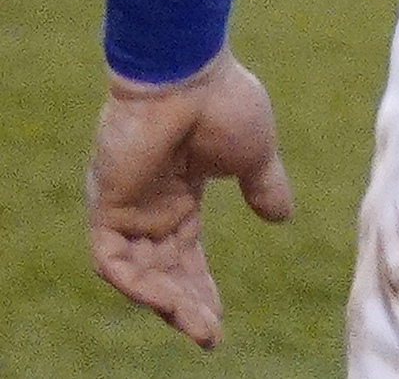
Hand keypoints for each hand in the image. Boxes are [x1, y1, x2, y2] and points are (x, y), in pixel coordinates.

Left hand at [90, 55, 291, 348]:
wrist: (189, 72)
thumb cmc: (223, 101)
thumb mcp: (254, 153)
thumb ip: (263, 186)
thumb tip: (282, 217)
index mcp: (178, 195)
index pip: (185, 255)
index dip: (201, 288)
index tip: (219, 323)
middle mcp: (147, 207)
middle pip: (163, 271)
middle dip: (186, 304)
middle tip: (210, 335)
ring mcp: (125, 208)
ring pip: (139, 274)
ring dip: (167, 303)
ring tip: (199, 327)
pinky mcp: (107, 206)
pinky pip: (113, 261)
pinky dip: (138, 286)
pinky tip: (169, 303)